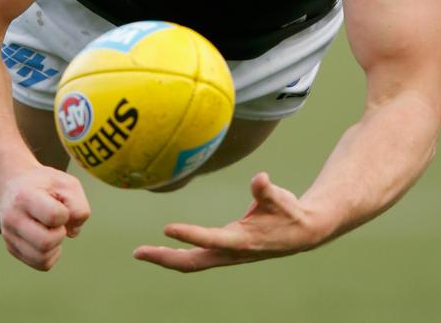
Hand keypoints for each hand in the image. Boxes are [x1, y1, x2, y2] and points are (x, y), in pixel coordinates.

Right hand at [0, 165, 90, 269]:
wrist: (13, 182)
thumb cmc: (44, 183)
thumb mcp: (67, 184)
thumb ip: (78, 207)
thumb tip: (72, 232)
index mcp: (25, 196)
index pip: (53, 216)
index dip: (65, 214)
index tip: (61, 205)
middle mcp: (13, 218)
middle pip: (46, 243)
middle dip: (60, 234)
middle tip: (58, 222)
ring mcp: (9, 235)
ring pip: (42, 259)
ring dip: (56, 246)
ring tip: (52, 230)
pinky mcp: (12, 248)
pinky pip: (40, 264)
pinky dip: (52, 254)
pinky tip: (49, 238)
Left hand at [133, 172, 320, 271]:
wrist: (303, 233)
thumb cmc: (289, 212)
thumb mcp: (281, 199)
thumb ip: (267, 191)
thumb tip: (260, 178)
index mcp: (242, 241)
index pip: (210, 239)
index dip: (188, 235)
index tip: (166, 228)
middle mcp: (230, 253)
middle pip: (192, 262)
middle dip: (164, 258)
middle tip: (138, 252)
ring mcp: (226, 255)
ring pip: (192, 262)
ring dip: (167, 257)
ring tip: (142, 252)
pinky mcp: (225, 251)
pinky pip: (197, 256)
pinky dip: (178, 252)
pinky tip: (165, 244)